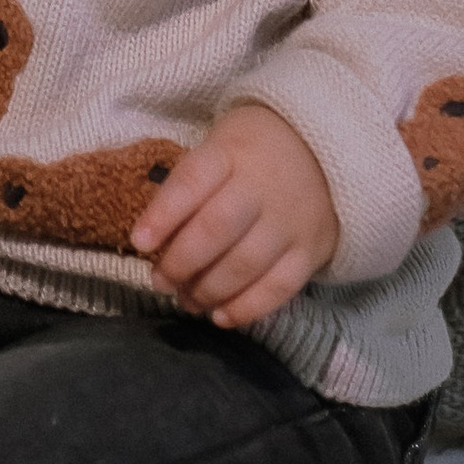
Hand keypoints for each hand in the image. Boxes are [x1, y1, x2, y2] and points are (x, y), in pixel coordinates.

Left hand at [130, 102, 338, 327]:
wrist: (324, 153)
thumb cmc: (253, 152)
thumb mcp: (219, 147)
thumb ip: (190, 186)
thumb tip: (152, 237)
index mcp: (231, 153)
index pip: (192, 181)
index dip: (163, 214)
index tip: (139, 242)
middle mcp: (262, 187)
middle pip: (216, 228)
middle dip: (181, 262)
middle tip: (161, 281)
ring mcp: (290, 221)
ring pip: (245, 263)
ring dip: (208, 290)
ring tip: (187, 300)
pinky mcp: (311, 251)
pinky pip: (279, 287)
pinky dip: (247, 307)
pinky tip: (220, 316)